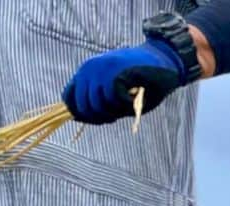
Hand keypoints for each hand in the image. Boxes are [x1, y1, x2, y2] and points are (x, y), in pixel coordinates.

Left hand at [63, 40, 190, 124]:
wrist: (160, 63)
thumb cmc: (140, 82)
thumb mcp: (113, 92)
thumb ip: (98, 103)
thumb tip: (77, 118)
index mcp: (86, 73)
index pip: (69, 98)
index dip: (81, 114)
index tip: (98, 119)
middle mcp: (89, 69)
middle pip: (84, 107)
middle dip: (101, 117)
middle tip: (116, 115)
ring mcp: (101, 69)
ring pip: (98, 105)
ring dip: (114, 111)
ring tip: (126, 105)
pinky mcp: (115, 71)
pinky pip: (113, 99)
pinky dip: (125, 104)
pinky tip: (134, 98)